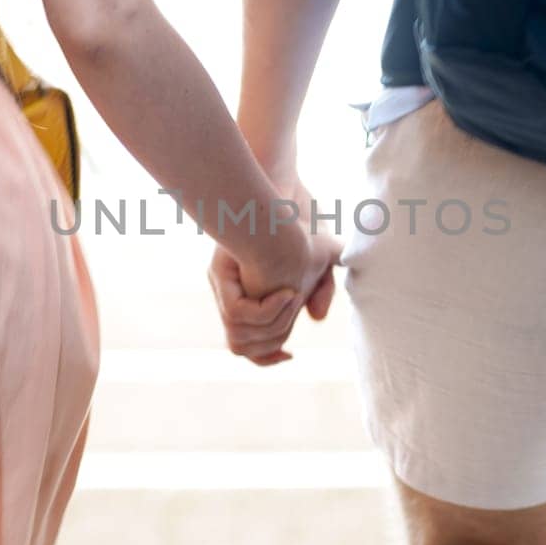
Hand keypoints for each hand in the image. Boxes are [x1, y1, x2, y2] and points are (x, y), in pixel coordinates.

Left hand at [209, 220, 340, 366]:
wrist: (277, 187)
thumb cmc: (300, 215)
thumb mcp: (321, 255)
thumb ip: (322, 287)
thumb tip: (314, 319)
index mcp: (247, 292)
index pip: (247, 345)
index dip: (266, 357)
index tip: (288, 355)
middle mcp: (230, 291)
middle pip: (241, 345)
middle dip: (272, 341)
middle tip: (296, 313)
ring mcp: (225, 284)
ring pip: (238, 336)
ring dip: (272, 325)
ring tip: (293, 296)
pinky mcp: (222, 273)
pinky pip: (239, 314)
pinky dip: (266, 310)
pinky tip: (287, 290)